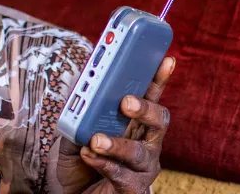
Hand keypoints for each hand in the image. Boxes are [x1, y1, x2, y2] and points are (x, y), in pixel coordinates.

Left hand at [56, 56, 174, 193]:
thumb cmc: (79, 164)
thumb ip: (79, 115)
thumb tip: (79, 92)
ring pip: (140, 152)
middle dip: (145, 108)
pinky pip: (123, 175)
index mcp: (135, 125)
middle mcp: (145, 144)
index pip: (151, 97)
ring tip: (95, 140)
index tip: (165, 59)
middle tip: (126, 102)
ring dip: (118, 144)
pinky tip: (89, 155)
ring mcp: (142, 169)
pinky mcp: (133, 189)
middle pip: (159, 121)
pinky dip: (104, 164)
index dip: (159, 79)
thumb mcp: (74, 134)